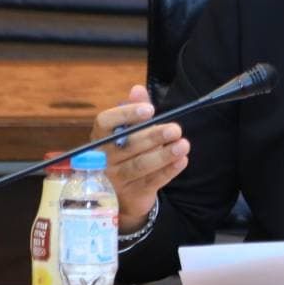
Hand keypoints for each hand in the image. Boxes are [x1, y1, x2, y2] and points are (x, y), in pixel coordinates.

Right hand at [89, 85, 188, 232]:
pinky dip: (168, 171)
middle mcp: (102, 159)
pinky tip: (182, 161)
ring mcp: (115, 179)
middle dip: (153, 136)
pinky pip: (151, 182)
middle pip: (127, 145)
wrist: (120, 194)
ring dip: (163, 155)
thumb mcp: (127, 132)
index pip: (105, 123)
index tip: (150, 109)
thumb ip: (133, 110)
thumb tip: (137, 89)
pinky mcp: (131, 195)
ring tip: (183, 145)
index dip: (126, 114)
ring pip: (139, 165)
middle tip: (175, 129)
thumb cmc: (125, 154)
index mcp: (99, 138)